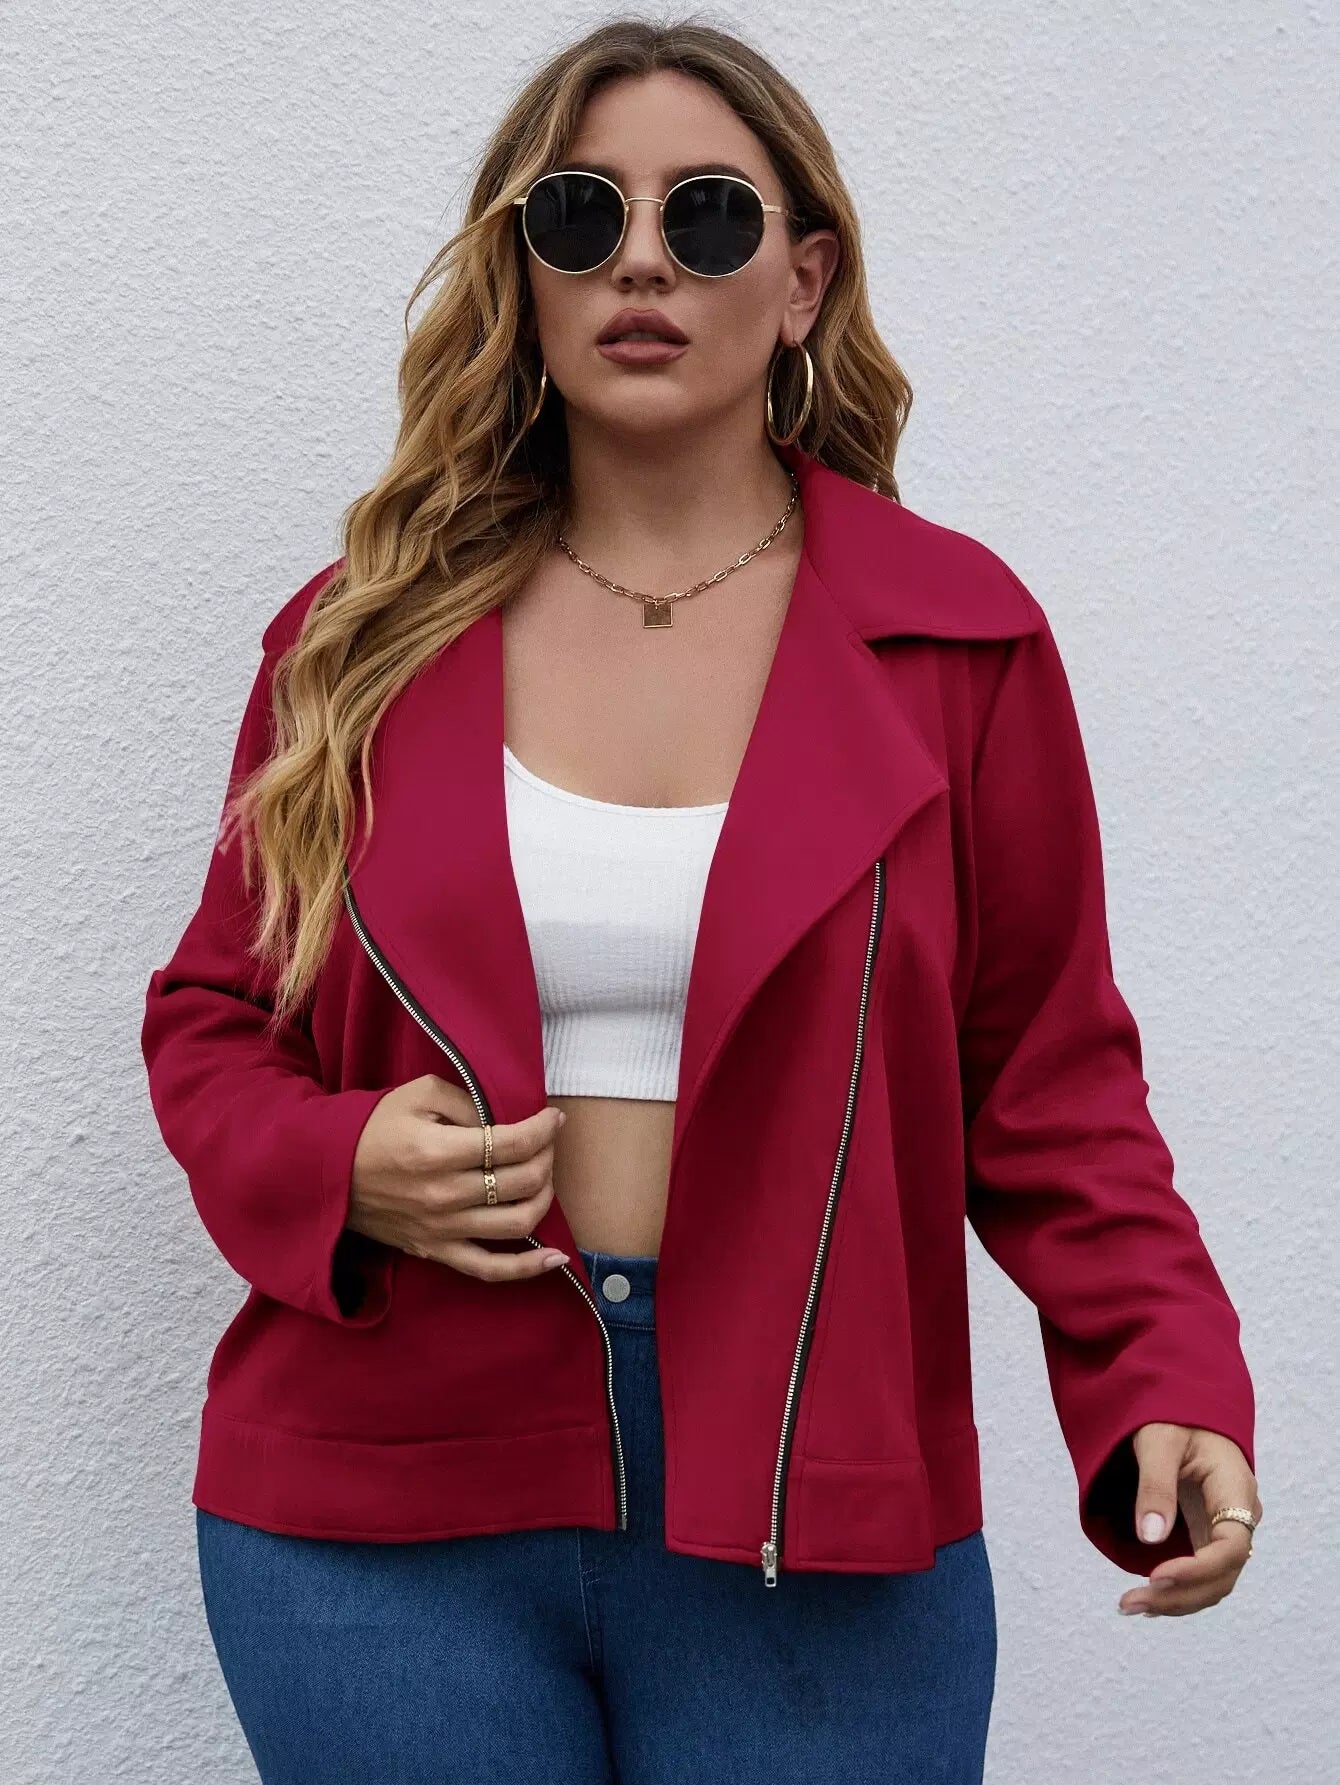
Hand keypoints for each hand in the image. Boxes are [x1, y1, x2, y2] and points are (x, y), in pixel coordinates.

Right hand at [347, 1074, 570, 1281]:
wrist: (326, 1173)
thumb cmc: (373, 1127)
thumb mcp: (418, 1094)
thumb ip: (468, 1101)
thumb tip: (507, 1120)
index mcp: (438, 1151)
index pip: (513, 1144)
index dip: (543, 1129)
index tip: (553, 1118)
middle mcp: (444, 1195)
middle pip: (522, 1182)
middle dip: (547, 1157)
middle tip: (546, 1142)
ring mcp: (442, 1229)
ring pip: (518, 1223)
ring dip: (544, 1198)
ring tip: (544, 1178)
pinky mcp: (437, 1251)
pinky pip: (490, 1269)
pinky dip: (528, 1268)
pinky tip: (555, 1257)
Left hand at [1117, 1423, 1261, 1616]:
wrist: (1182, 1408)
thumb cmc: (1171, 1415)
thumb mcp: (1158, 1441)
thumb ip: (1155, 1487)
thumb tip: (1150, 1538)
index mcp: (1236, 1488)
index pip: (1231, 1546)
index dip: (1197, 1569)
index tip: (1155, 1576)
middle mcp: (1240, 1515)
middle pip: (1223, 1574)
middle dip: (1179, 1594)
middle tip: (1130, 1602)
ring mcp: (1227, 1528)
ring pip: (1214, 1581)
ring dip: (1177, 1600)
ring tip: (1130, 1606)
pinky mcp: (1209, 1534)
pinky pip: (1203, 1573)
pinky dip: (1179, 1590)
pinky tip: (1148, 1598)